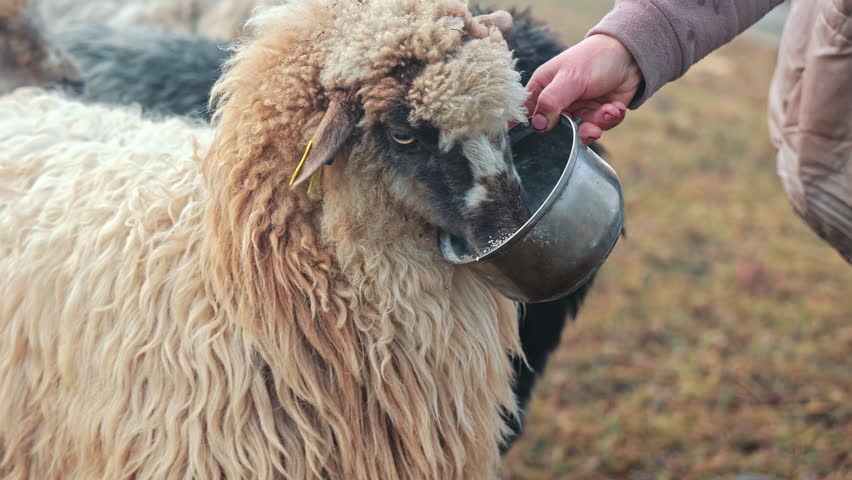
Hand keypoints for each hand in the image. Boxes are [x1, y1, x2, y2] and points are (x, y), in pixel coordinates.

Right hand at [524, 34, 642, 143]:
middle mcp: (558, 102)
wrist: (630, 56)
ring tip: (608, 111)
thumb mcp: (570, 78)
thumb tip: (536, 126)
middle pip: (556, 131)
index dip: (531, 128)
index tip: (542, 140)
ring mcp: (577, 110)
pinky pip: (599, 128)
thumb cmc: (593, 58)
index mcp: (543, 89)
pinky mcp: (596, 115)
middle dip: (576, 131)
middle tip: (589, 129)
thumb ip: (551, 102)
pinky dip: (609, 120)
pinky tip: (615, 107)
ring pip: (580, 132)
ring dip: (597, 124)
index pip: (527, 114)